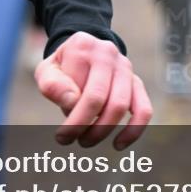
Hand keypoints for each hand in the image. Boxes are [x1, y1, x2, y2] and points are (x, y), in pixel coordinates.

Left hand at [34, 32, 152, 149]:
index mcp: (83, 46)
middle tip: (67, 140)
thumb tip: (72, 102)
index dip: (68, 114)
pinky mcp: (137, 82)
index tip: (60, 131)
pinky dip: (133, 131)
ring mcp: (126, 67)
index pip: (76, 87)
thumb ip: (52, 85)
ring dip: (102, 130)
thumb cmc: (62, 68)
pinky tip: (118, 145)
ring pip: (120, 106)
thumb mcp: (46, 71)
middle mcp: (108, 53)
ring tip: (85, 141)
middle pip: (99, 98)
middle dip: (82, 126)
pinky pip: (144, 109)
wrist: (83, 53)